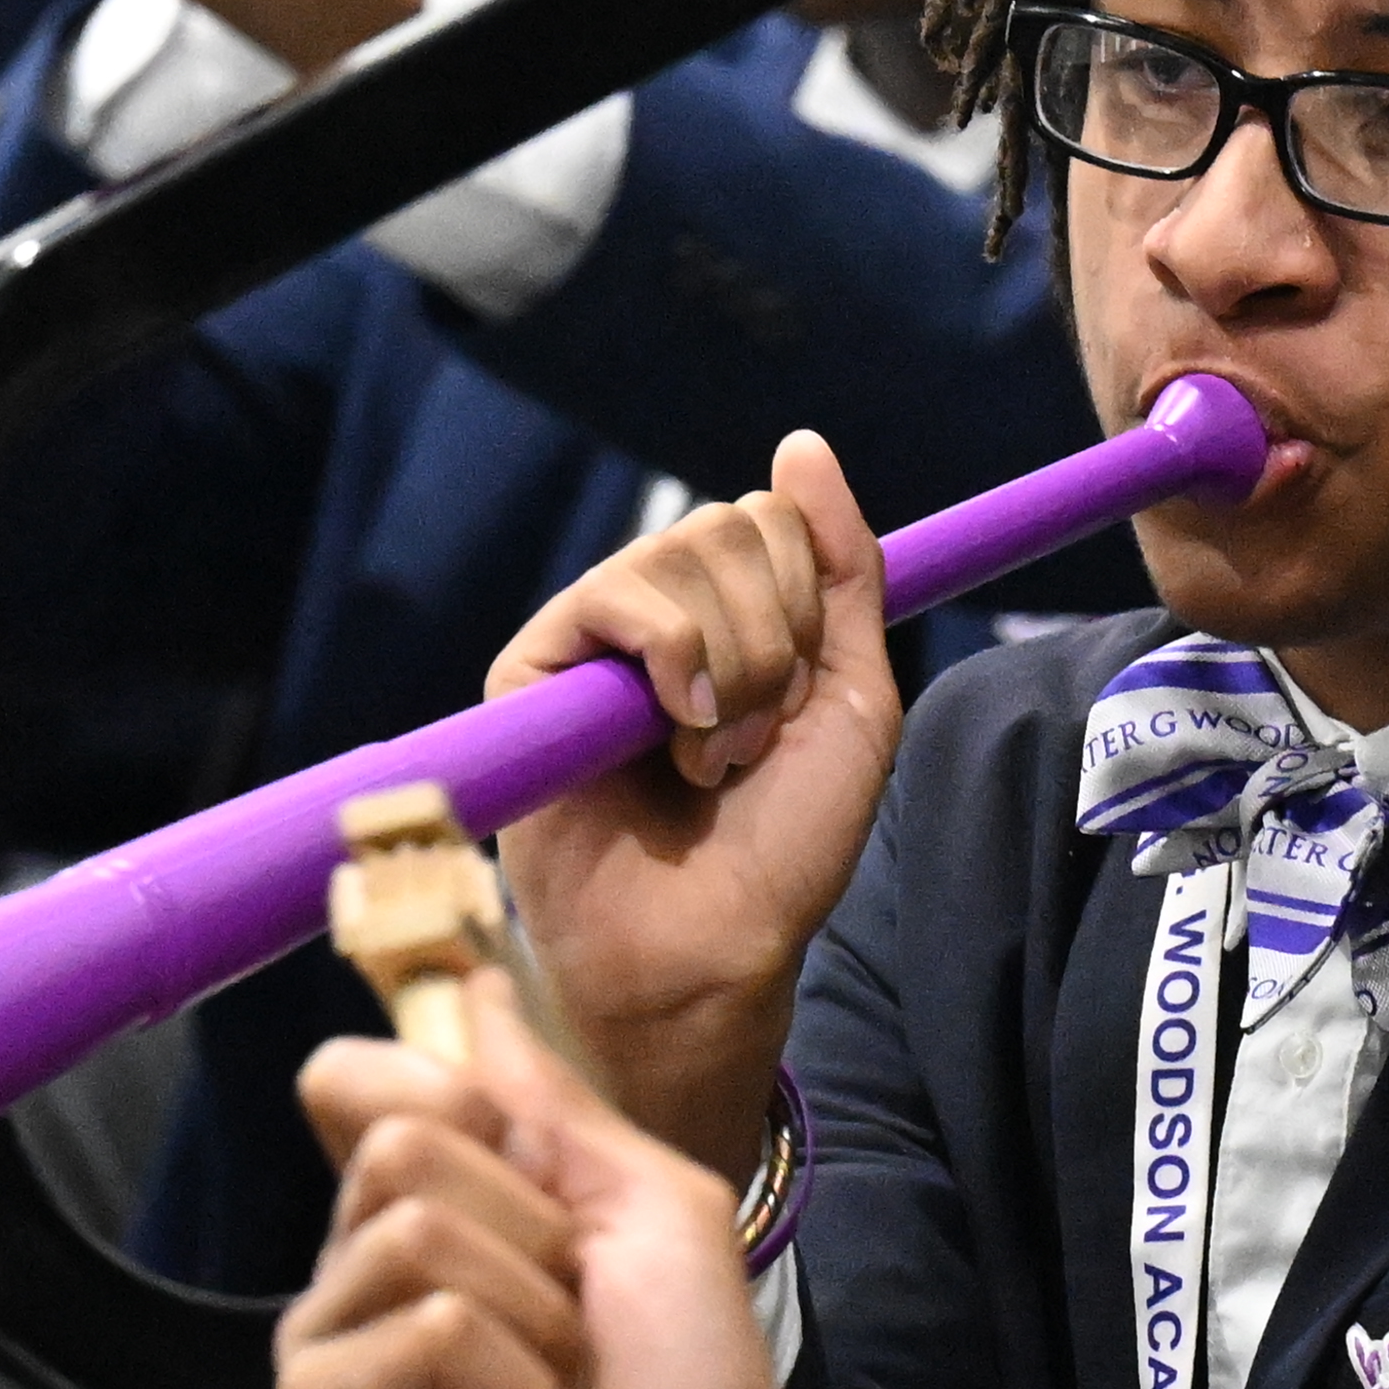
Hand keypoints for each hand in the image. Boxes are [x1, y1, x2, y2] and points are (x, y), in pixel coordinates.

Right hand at [278, 987, 794, 1388]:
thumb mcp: (652, 1211)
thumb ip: (554, 1101)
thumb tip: (477, 980)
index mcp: (442, 1200)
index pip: (366, 1075)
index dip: (450, 1091)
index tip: (529, 1161)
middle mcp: (367, 1257)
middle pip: (400, 1135)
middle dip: (530, 1226)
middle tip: (565, 1322)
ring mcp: (334, 1335)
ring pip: (410, 1228)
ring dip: (528, 1314)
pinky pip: (417, 1328)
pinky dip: (498, 1381)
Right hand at [484, 433, 904, 1177]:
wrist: (712, 944)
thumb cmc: (782, 844)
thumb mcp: (854, 695)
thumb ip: (843, 569)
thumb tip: (800, 445)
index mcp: (732, 616)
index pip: (774, 520)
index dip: (808, 603)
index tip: (802, 698)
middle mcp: (659, 617)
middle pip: (733, 525)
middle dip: (775, 642)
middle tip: (752, 740)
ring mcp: (592, 640)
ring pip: (686, 553)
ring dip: (732, 667)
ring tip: (710, 757)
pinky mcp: (533, 669)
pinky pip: (617, 597)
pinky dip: (672, 659)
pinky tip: (671, 736)